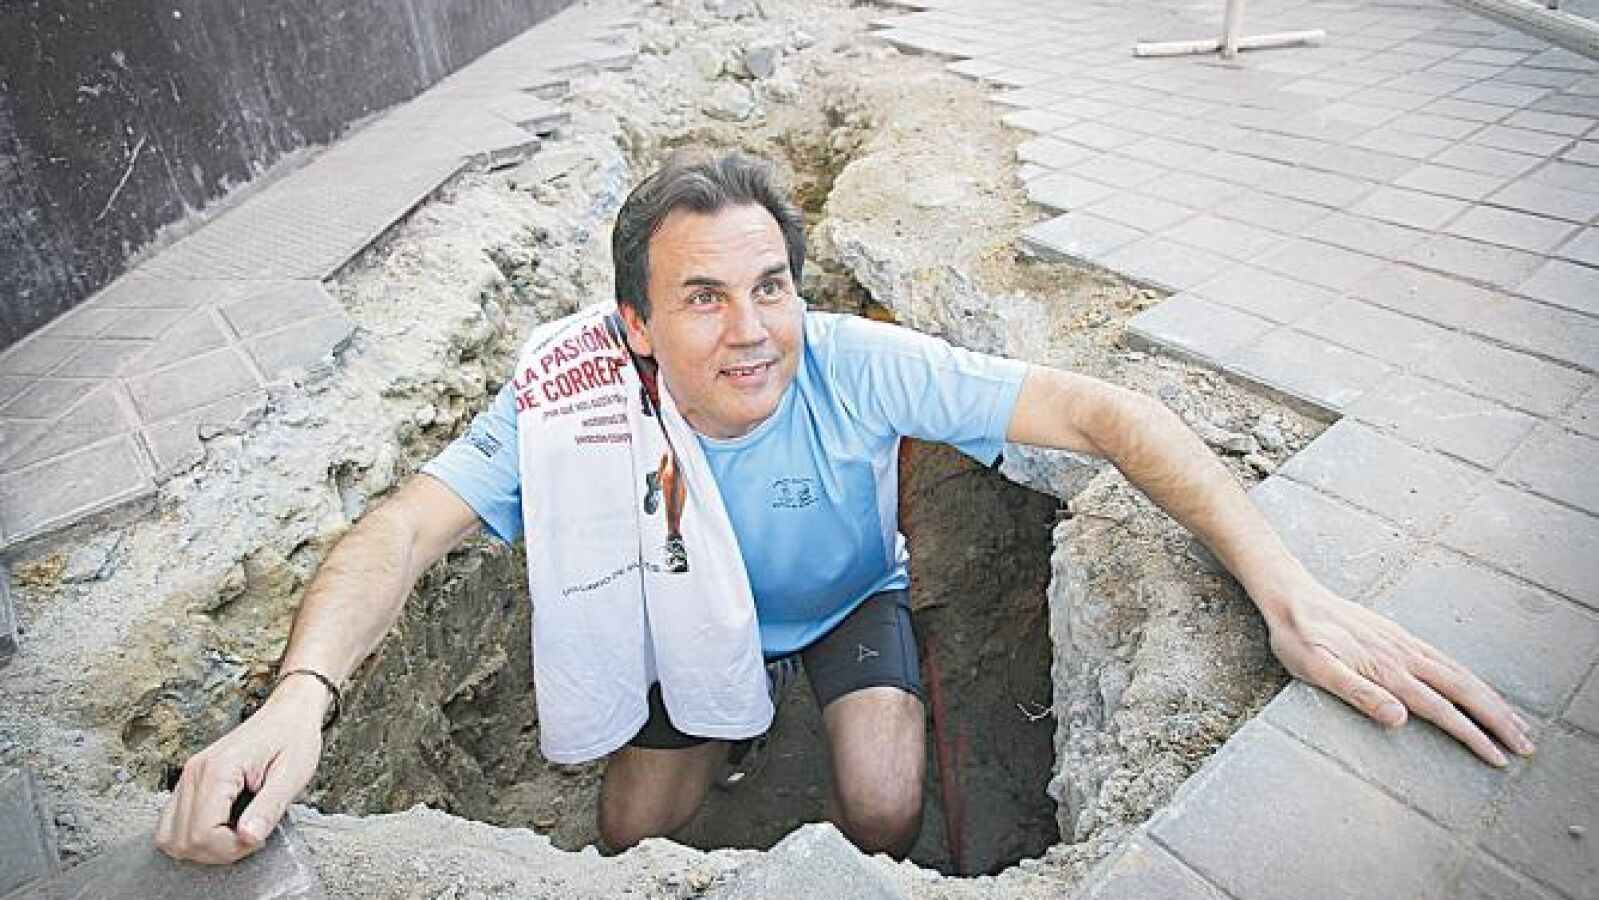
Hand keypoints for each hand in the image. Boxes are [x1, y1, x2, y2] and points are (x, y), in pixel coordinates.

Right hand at [155, 676, 325, 862]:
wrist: (289, 713)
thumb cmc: (294, 738)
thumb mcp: (292, 775)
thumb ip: (269, 808)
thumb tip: (248, 839)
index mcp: (219, 769)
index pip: (202, 833)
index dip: (230, 848)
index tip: (257, 839)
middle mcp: (195, 772)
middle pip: (182, 840)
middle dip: (217, 851)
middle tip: (250, 838)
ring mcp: (188, 776)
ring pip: (168, 835)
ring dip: (201, 846)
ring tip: (235, 834)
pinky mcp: (190, 780)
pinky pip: (173, 821)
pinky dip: (193, 834)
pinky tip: (223, 826)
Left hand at [1265, 580, 1534, 766]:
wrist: (1291, 596)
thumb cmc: (1298, 637)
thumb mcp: (1316, 669)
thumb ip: (1357, 692)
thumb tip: (1400, 717)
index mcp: (1388, 669)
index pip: (1441, 709)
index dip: (1472, 735)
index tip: (1497, 759)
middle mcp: (1404, 655)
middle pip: (1464, 690)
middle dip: (1498, 719)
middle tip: (1526, 746)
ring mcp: (1405, 644)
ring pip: (1460, 674)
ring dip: (1492, 700)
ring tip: (1515, 722)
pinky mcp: (1399, 637)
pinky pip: (1446, 660)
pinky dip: (1472, 678)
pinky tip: (1477, 688)